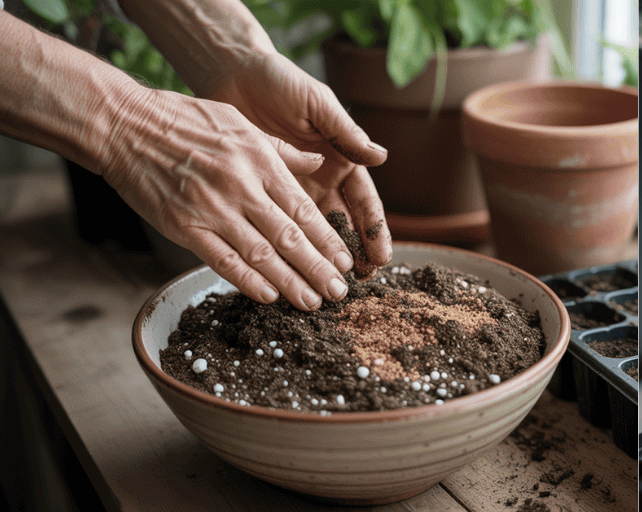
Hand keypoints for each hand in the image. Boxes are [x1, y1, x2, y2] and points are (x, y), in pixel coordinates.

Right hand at [97, 88, 351, 308]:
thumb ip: (281, 150)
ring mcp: (212, 209)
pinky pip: (223, 260)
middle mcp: (241, 188)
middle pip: (290, 237)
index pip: (304, 210)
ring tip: (313, 302)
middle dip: (319, 269)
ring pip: (262, 254)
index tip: (346, 262)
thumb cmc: (183, 120)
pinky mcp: (184, 226)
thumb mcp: (239, 123)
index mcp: (259, 162)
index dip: (328, 241)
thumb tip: (318, 164)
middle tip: (339, 293)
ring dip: (291, 282)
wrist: (123, 124)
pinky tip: (270, 296)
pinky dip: (248, 281)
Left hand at [204, 51, 390, 274]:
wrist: (233, 73)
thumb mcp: (317, 104)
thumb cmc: (280, 82)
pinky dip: (281, 243)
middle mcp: (321, 179)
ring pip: (311, 230)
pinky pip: (275, 221)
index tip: (381, 257)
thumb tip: (381, 156)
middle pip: (343, 224)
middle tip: (358, 281)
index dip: (373, 230)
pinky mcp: (262, 189)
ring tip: (326, 281)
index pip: (364, 202)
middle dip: (353, 253)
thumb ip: (346, 132)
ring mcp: (292, 187)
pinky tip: (285, 265)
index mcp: (342, 160)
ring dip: (320, 256)